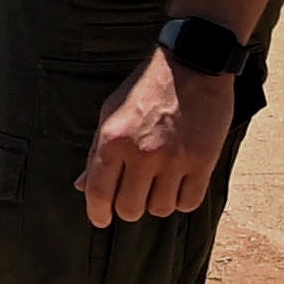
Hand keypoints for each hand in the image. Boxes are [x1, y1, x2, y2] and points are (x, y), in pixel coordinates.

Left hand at [80, 53, 237, 226]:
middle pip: (130, 208)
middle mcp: (142, 154)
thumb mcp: (111, 113)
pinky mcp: (202, 161)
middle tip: (134, 196)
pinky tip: (179, 186)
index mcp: (113, 140)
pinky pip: (188, 202)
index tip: (101, 219)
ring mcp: (174, 159)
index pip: (98, 193)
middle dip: (128, 207)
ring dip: (157, 202)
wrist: (194, 64)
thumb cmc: (147, 88)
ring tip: (159, 185)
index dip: (97, 213)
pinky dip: (182, 200)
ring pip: (160, 209)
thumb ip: (96, 153)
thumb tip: (81, 186)